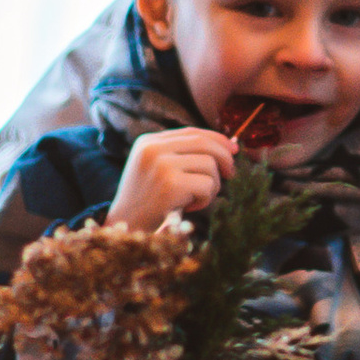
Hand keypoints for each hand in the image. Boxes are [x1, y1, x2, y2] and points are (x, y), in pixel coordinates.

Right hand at [107, 126, 235, 229]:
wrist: (126, 227)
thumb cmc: (148, 201)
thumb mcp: (158, 169)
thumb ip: (182, 154)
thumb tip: (229, 146)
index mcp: (148, 141)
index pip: (192, 132)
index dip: (217, 139)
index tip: (233, 150)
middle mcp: (153, 148)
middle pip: (204, 143)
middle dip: (224, 158)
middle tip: (231, 174)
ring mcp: (161, 165)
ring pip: (209, 164)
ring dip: (212, 185)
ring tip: (197, 199)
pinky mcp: (170, 184)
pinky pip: (207, 185)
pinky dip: (205, 199)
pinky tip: (190, 207)